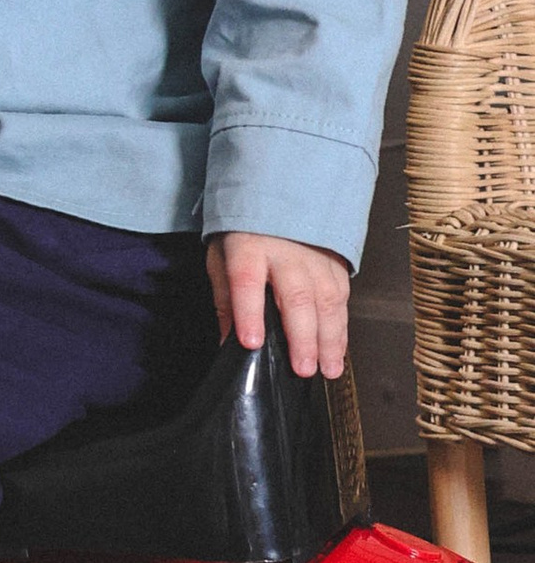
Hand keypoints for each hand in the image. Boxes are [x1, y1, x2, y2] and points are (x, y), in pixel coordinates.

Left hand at [206, 232, 349, 379]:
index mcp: (248, 247)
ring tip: (327, 369)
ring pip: (326, 301)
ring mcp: (314, 257)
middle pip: (295, 296)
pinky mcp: (335, 264)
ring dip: (329, 340)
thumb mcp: (222, 256)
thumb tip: (227, 342)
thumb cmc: (246, 232)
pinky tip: (338, 351)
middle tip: (302, 368)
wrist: (279, 192)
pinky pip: (341, 300)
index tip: (251, 342)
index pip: (247, 281)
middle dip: (301, 337)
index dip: (249, 313)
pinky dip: (341, 330)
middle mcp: (285, 253)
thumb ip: (225, 299)